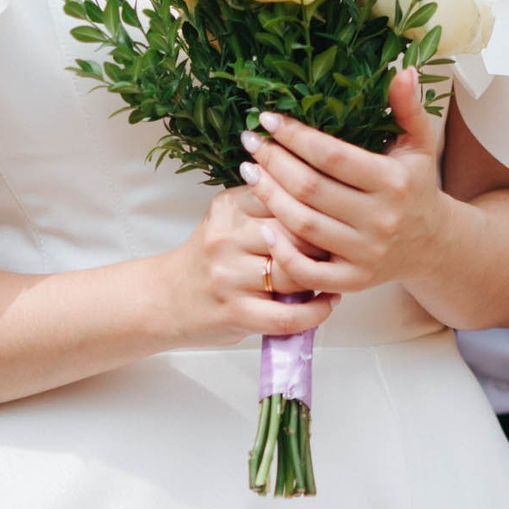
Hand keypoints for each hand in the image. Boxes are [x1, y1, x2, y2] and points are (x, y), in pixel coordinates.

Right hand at [160, 186, 339, 348]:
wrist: (163, 300)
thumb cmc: (208, 258)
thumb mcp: (228, 219)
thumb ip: (266, 205)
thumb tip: (325, 193)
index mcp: (229, 207)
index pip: (287, 196)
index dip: (320, 206)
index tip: (339, 213)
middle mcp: (226, 238)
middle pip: (296, 233)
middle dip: (326, 241)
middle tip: (345, 246)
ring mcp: (229, 277)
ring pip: (295, 273)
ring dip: (324, 276)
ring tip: (337, 273)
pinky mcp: (235, 313)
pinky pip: (287, 315)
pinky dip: (316, 312)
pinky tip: (328, 302)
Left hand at [239, 69, 454, 295]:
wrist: (433, 244)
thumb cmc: (417, 187)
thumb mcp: (419, 145)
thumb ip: (409, 108)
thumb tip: (401, 71)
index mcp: (393, 182)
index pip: (332, 155)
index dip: (295, 136)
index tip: (268, 118)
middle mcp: (380, 219)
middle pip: (310, 189)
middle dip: (274, 162)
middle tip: (249, 141)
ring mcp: (366, 253)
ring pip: (303, 224)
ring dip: (269, 197)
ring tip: (249, 171)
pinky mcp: (354, 280)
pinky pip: (309, 271)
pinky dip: (283, 251)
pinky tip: (263, 225)